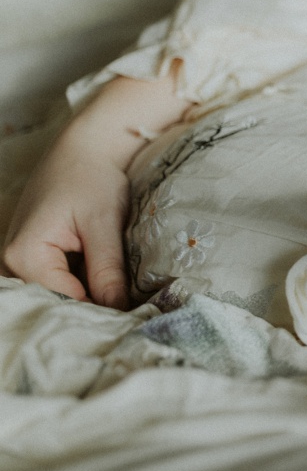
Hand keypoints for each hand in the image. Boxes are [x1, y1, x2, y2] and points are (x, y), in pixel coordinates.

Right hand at [2, 138, 132, 308]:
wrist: (83, 149)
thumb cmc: (92, 179)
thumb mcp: (104, 224)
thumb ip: (107, 269)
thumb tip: (117, 311)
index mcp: (24, 255)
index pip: (61, 300)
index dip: (96, 313)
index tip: (130, 321)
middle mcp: (13, 263)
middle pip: (53, 301)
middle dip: (90, 310)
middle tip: (130, 318)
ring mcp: (20, 260)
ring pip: (55, 293)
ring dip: (86, 299)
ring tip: (121, 307)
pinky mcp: (34, 257)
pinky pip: (55, 281)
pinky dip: (79, 286)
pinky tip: (106, 290)